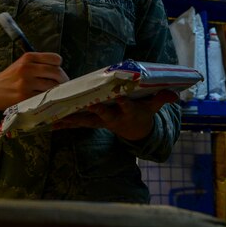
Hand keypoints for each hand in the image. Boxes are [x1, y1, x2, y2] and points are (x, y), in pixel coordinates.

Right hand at [0, 52, 68, 110]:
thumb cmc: (11, 77)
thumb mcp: (22, 63)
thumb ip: (40, 63)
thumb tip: (61, 72)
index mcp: (28, 57)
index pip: (55, 59)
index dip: (59, 67)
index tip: (58, 72)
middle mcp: (27, 68)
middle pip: (56, 73)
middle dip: (63, 80)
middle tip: (64, 85)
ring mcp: (26, 83)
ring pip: (52, 86)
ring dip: (58, 91)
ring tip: (56, 92)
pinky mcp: (24, 97)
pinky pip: (44, 97)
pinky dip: (49, 99)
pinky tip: (47, 99)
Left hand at [51, 90, 178, 140]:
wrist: (134, 131)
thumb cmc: (143, 113)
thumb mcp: (153, 106)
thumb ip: (162, 99)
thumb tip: (176, 95)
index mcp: (128, 112)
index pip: (125, 106)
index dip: (122, 102)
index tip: (118, 96)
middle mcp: (113, 118)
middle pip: (101, 114)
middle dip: (93, 110)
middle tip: (84, 104)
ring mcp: (100, 122)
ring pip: (84, 120)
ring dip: (71, 118)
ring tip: (57, 116)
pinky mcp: (91, 123)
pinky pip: (76, 124)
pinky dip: (63, 123)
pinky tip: (49, 123)